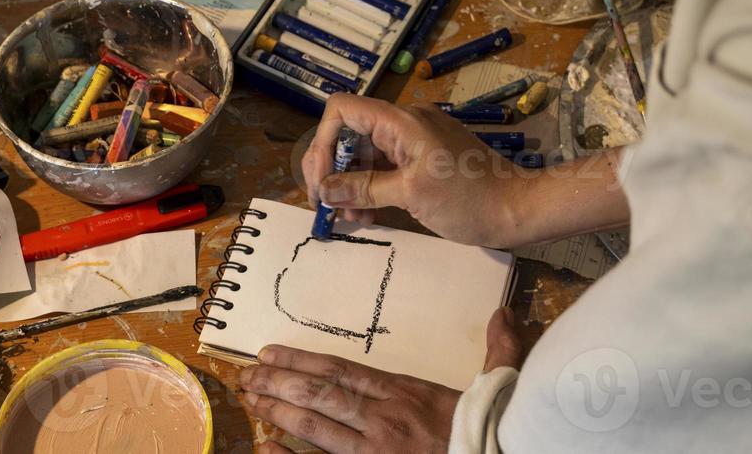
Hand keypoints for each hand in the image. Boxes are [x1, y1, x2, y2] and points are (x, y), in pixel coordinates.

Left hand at [242, 308, 521, 453]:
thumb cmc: (493, 433)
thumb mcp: (497, 387)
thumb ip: (498, 349)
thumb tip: (504, 312)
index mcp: (406, 393)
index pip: (343, 369)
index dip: (304, 358)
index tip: (272, 350)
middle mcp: (384, 418)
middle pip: (321, 393)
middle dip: (280, 381)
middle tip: (247, 373)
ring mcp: (375, 450)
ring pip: (316, 426)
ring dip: (279, 411)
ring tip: (251, 399)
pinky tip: (265, 449)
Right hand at [302, 95, 525, 246]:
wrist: (519, 209)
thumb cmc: (470, 199)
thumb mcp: (412, 195)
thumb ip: (364, 188)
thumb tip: (324, 189)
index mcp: (402, 121)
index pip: (343, 110)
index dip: (323, 142)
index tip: (322, 182)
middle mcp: (405, 124)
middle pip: (350, 134)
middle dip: (333, 169)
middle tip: (326, 206)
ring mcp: (415, 142)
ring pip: (365, 155)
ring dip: (350, 184)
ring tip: (348, 218)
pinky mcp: (423, 160)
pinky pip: (385, 167)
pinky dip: (370, 188)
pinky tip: (366, 215)